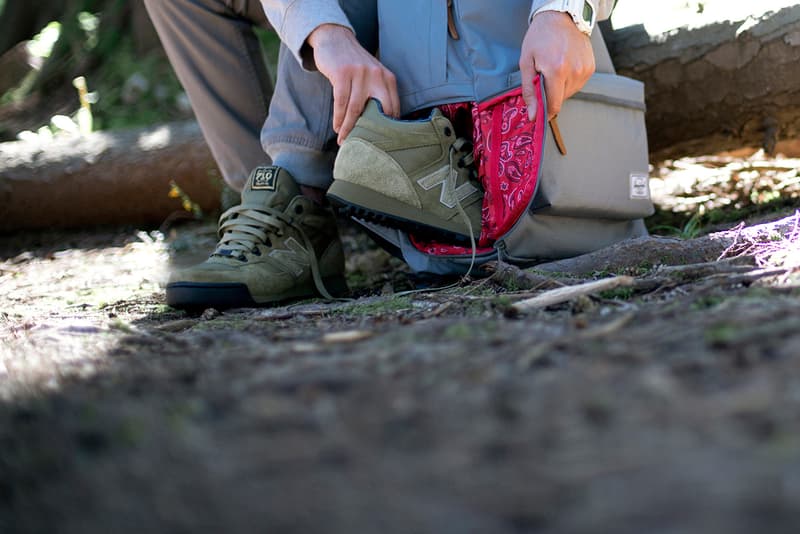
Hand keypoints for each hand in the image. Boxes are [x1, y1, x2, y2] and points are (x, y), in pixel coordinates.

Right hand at [307, 24, 399, 143]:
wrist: (335, 39)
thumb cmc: (354, 65)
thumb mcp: (372, 76)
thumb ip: (378, 95)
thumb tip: (380, 127)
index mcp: (388, 78)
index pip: (393, 109)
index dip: (387, 129)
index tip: (381, 143)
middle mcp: (377, 75)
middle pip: (378, 111)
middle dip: (370, 132)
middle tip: (363, 147)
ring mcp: (360, 73)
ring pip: (356, 109)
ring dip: (349, 128)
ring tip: (345, 141)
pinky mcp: (342, 73)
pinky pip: (341, 102)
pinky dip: (339, 118)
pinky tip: (337, 128)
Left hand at [519, 11, 594, 121]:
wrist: (560, 17)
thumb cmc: (540, 38)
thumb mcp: (526, 63)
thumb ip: (529, 91)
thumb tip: (532, 115)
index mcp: (556, 71)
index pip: (554, 105)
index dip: (545, 112)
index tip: (538, 113)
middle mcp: (574, 71)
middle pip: (561, 99)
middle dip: (550, 95)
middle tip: (544, 78)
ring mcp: (585, 69)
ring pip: (570, 92)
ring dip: (560, 87)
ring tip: (554, 69)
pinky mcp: (591, 67)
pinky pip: (578, 84)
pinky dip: (569, 80)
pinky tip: (564, 66)